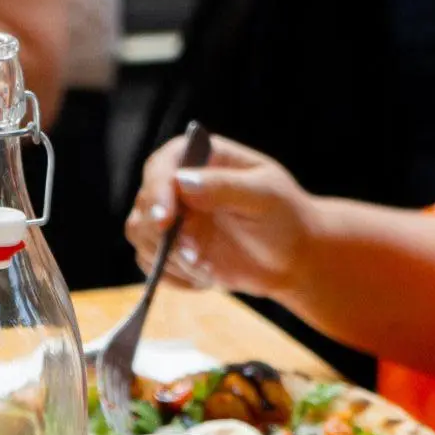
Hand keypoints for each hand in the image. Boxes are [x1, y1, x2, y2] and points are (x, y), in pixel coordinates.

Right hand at [125, 133, 316, 298]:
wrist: (293, 257)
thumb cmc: (285, 217)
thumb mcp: (265, 195)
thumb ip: (224, 186)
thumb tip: (181, 180)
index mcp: (201, 158)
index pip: (162, 166)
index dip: (157, 191)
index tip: (164, 219)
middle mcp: (179, 184)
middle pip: (144, 203)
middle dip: (163, 234)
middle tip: (194, 256)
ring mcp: (173, 217)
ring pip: (141, 234)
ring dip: (169, 257)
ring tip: (206, 268)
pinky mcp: (171, 248)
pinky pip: (151, 263)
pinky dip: (175, 275)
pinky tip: (207, 276)